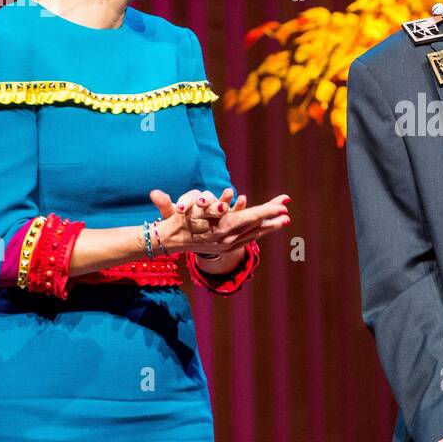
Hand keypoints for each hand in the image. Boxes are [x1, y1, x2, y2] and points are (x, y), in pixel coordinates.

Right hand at [150, 188, 289, 253]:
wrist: (170, 243)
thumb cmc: (175, 222)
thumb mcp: (174, 210)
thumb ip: (168, 202)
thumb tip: (154, 194)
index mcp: (221, 227)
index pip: (249, 217)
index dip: (267, 212)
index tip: (283, 208)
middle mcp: (228, 238)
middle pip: (256, 226)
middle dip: (273, 218)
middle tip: (289, 213)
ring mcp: (228, 244)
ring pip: (254, 234)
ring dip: (270, 227)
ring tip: (285, 220)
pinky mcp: (227, 247)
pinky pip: (248, 239)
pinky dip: (259, 233)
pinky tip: (268, 228)